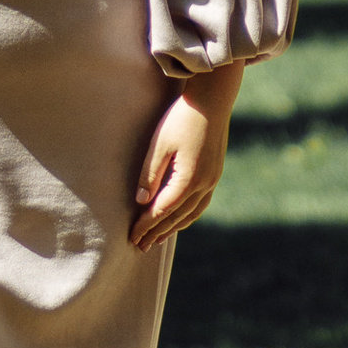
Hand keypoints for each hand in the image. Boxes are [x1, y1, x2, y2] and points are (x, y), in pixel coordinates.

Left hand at [130, 77, 234, 251]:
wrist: (212, 101)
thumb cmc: (181, 119)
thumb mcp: (159, 145)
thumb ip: (150, 175)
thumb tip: (141, 202)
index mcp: (189, 179)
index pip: (162, 210)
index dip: (146, 225)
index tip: (131, 236)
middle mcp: (204, 185)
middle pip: (177, 217)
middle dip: (157, 232)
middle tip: (140, 246)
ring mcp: (212, 180)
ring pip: (192, 213)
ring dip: (174, 227)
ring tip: (158, 238)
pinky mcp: (215, 173)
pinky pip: (201, 203)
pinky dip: (188, 215)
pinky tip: (180, 218)